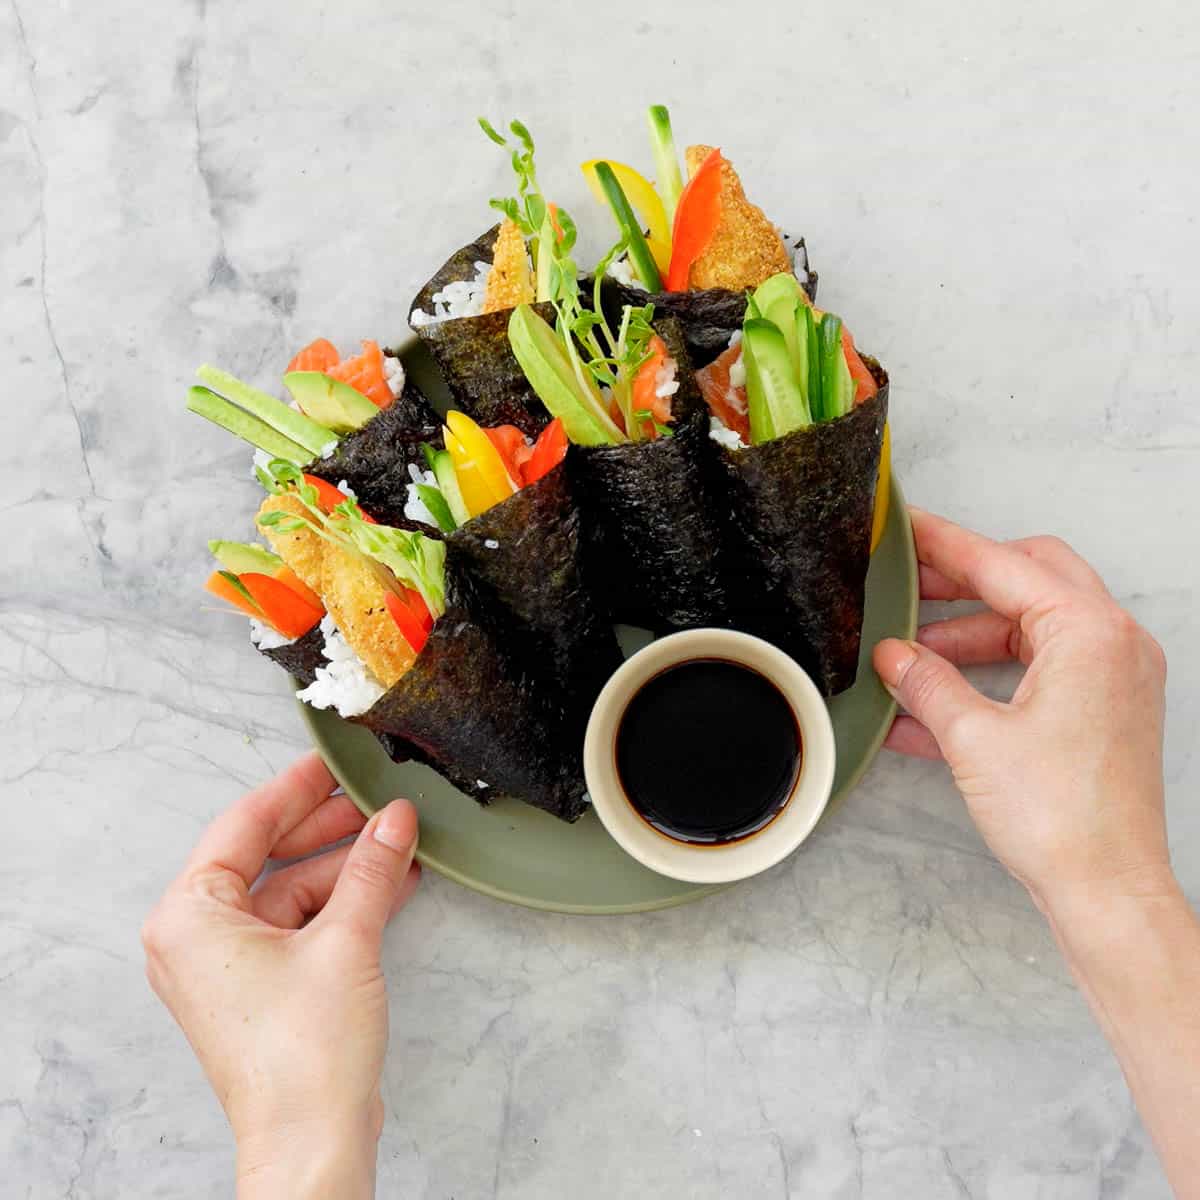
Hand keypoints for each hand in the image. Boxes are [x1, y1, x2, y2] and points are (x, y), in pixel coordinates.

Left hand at [141, 752, 420, 1197]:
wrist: (312, 1141)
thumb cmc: (303, 1056)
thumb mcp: (346, 940)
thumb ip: (371, 869)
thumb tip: (394, 821)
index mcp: (189, 917)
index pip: (244, 826)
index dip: (296, 789)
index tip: (332, 763)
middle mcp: (196, 939)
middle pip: (266, 857)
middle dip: (327, 829)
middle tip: (374, 801)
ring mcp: (226, 967)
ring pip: (288, 891)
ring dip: (344, 868)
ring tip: (396, 842)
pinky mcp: (258, 990)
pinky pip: (297, 925)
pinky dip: (340, 904)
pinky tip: (388, 884)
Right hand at [873, 508, 1170, 912]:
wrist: (1106, 890)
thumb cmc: (1062, 818)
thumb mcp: (972, 739)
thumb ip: (927, 683)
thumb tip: (894, 655)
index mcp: (1089, 633)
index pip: (1004, 566)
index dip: (945, 545)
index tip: (906, 527)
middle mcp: (1112, 644)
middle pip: (1028, 580)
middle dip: (963, 583)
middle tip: (908, 584)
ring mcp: (1111, 678)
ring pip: (1029, 628)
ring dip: (967, 637)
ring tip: (907, 658)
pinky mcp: (1102, 711)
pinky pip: (1036, 672)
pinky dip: (987, 677)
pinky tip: (928, 704)